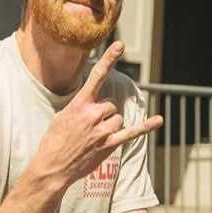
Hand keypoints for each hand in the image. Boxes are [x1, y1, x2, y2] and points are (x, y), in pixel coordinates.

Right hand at [31, 42, 161, 190]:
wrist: (52, 167)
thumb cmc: (54, 140)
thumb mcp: (62, 115)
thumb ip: (80, 104)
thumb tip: (93, 101)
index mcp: (80, 104)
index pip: (97, 76)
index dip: (109, 59)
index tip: (120, 45)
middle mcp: (93, 114)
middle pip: (111, 104)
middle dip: (103, 112)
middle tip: (88, 126)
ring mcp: (103, 130)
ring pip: (118, 118)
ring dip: (110, 124)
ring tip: (94, 136)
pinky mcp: (109, 145)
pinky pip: (131, 133)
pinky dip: (146, 126)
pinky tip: (159, 120)